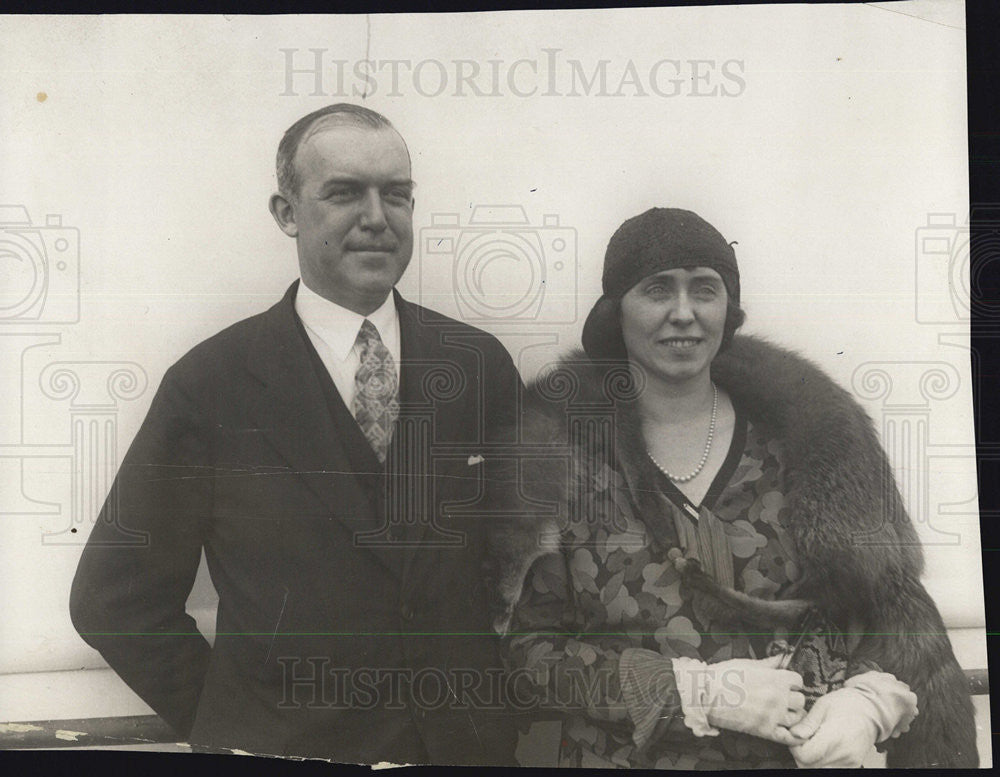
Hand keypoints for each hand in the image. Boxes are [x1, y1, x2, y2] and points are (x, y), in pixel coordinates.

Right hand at [673, 653, 807, 745]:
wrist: (706, 694)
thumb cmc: (723, 676)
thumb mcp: (747, 664)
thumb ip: (768, 663)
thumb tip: (780, 658)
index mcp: (775, 678)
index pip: (798, 681)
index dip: (792, 682)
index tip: (786, 684)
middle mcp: (778, 697)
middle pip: (800, 700)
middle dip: (793, 698)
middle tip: (783, 698)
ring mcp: (773, 715)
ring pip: (798, 718)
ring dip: (793, 715)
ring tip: (783, 713)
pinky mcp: (765, 730)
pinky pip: (790, 738)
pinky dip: (795, 736)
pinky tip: (793, 732)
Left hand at [788, 672, 917, 767]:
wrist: (871, 710)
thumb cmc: (847, 704)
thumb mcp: (823, 705)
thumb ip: (808, 723)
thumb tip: (793, 735)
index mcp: (835, 737)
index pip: (805, 755)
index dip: (795, 747)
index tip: (796, 735)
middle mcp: (844, 754)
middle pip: (809, 766)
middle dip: (800, 753)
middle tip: (803, 737)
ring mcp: (849, 762)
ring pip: (818, 770)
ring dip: (809, 760)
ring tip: (812, 741)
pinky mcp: (852, 765)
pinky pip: (830, 770)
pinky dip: (820, 762)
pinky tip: (822, 747)